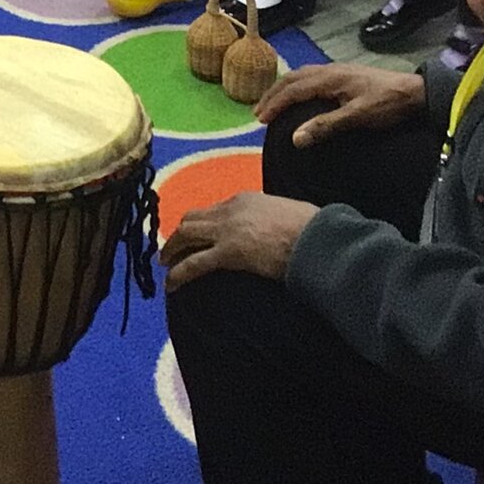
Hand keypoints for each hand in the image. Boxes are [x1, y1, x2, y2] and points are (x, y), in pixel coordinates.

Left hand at [160, 191, 316, 290]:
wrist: (319, 238)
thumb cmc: (314, 228)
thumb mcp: (289, 213)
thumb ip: (274, 218)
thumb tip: (279, 228)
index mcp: (246, 198)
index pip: (214, 209)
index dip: (202, 223)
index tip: (197, 235)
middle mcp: (231, 210)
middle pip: (193, 218)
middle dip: (179, 233)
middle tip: (172, 248)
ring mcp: (227, 230)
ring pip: (186, 236)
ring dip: (171, 249)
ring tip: (165, 264)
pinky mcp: (228, 253)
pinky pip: (193, 263)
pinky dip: (178, 274)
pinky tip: (171, 285)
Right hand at [255, 62, 426, 147]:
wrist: (416, 92)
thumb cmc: (387, 105)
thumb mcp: (357, 117)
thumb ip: (325, 126)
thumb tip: (295, 138)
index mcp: (329, 79)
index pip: (292, 90)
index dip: (274, 104)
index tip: (260, 120)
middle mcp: (329, 70)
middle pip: (293, 78)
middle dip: (273, 94)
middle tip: (259, 112)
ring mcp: (338, 70)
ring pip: (301, 75)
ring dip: (284, 88)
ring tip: (273, 103)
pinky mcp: (345, 74)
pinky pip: (311, 76)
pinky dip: (297, 85)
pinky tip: (300, 95)